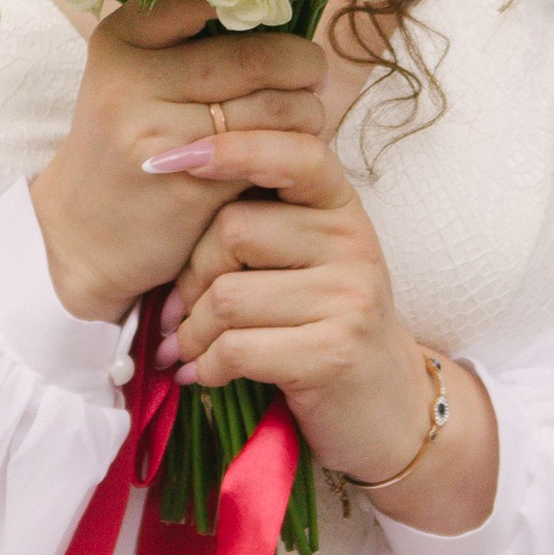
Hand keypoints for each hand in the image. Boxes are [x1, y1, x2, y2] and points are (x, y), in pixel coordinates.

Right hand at [29, 0, 325, 325]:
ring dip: (309, 112)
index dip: (266, 4)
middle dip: (304, 65)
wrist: (78, 237)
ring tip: (304, 116)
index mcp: (122, 39)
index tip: (284, 19)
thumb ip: (192, 38)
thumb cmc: (126, 143)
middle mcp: (133, 80)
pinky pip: (273, 154)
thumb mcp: (133, 77)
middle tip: (313, 76)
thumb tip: (284, 1)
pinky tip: (287, 155)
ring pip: (277, 106)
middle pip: (259, 56)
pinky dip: (296, 152)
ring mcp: (159, 135)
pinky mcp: (191, 185)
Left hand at [164, 126, 498, 527]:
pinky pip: (237, 348)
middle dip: (188, 278)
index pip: (292, 152)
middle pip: (232, 230)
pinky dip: (206, 366)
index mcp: (340, 206)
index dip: (228, 147)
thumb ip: (258, 220)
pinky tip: (204, 374)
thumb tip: (166, 195)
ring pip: (226, 296)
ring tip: (185, 349)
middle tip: (175, 313)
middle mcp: (353, 242)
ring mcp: (349, 297)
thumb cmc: (322, 323)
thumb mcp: (304, 258)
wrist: (387, 407)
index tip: (166, 161)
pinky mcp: (334, 353)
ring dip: (190, 333)